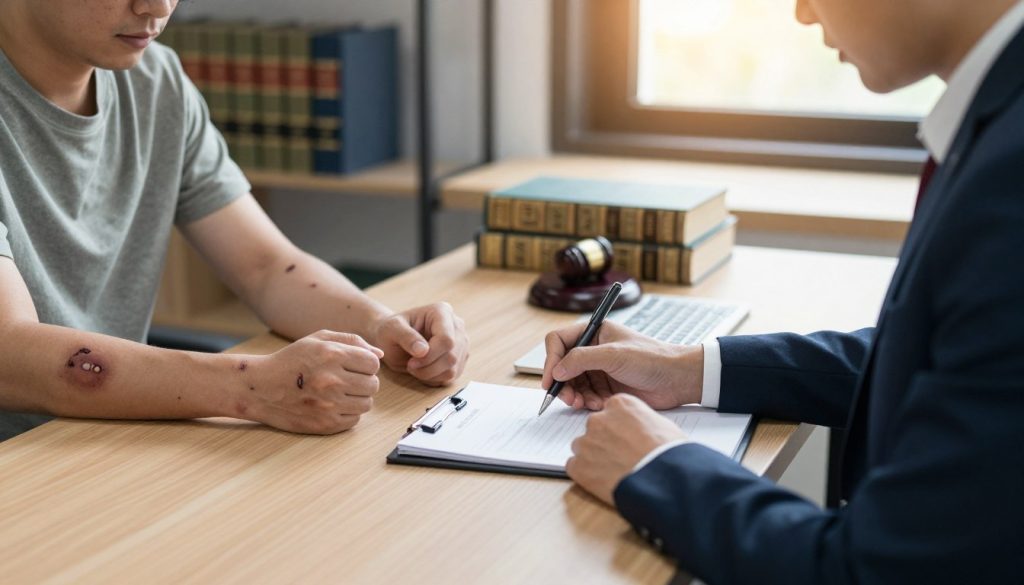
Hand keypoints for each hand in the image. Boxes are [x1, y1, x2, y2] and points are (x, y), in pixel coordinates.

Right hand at [240, 330, 382, 433]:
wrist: (260, 388)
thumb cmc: (292, 360)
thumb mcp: (318, 339)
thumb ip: (352, 341)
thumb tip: (379, 355)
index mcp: (331, 355)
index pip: (373, 364)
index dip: (366, 364)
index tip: (354, 365)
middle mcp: (332, 380)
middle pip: (373, 384)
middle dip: (363, 381)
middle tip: (346, 380)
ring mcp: (329, 404)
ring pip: (367, 403)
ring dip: (358, 398)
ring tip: (339, 392)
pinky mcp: (325, 424)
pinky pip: (355, 419)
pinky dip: (348, 413)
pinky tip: (332, 404)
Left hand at [367, 302, 468, 385]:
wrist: (393, 338)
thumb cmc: (391, 330)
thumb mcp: (391, 329)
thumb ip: (406, 337)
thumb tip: (423, 351)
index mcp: (442, 312)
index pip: (447, 339)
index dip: (430, 356)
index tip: (411, 362)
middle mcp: (456, 325)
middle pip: (452, 356)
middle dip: (428, 368)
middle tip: (410, 366)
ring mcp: (461, 343)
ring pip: (453, 369)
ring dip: (431, 375)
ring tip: (415, 368)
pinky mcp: (459, 358)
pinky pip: (452, 376)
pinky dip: (435, 379)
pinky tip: (423, 370)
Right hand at [541, 321, 702, 410]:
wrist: (677, 379)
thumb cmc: (651, 358)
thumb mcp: (613, 354)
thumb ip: (581, 359)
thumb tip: (556, 371)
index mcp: (594, 332)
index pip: (559, 341)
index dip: (551, 360)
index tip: (550, 379)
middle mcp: (593, 350)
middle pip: (562, 366)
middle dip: (562, 383)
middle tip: (566, 398)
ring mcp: (599, 370)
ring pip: (572, 384)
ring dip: (574, 395)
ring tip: (582, 403)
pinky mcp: (606, 387)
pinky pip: (586, 396)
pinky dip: (587, 402)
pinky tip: (599, 404)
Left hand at [567, 394, 687, 505]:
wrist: (662, 479)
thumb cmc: (668, 453)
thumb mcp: (661, 424)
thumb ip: (640, 421)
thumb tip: (639, 430)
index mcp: (619, 404)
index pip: (610, 411)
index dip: (620, 427)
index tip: (626, 438)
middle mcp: (598, 419)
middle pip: (596, 428)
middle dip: (606, 441)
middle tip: (621, 456)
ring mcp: (586, 442)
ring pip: (583, 447)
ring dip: (594, 457)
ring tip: (615, 471)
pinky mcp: (579, 465)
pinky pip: (575, 467)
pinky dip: (586, 473)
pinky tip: (604, 480)